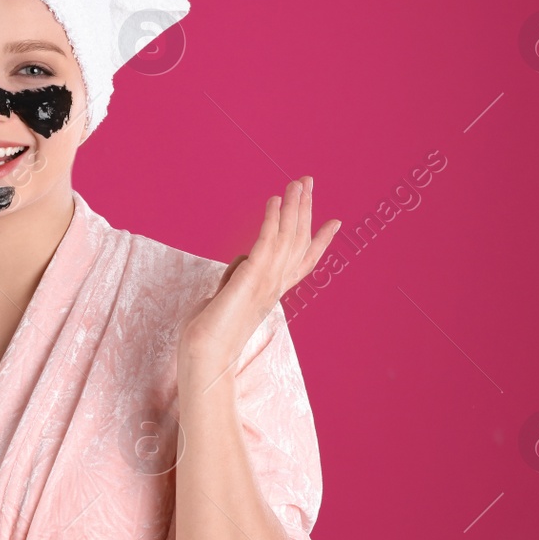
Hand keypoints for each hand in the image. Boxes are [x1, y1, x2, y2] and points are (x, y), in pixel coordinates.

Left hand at [179, 176, 338, 387]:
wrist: (204, 358)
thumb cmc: (209, 336)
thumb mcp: (225, 299)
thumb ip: (236, 279)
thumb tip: (240, 264)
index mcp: (272, 292)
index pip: (301, 262)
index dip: (319, 241)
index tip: (334, 222)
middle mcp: (274, 286)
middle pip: (297, 241)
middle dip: (304, 209)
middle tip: (308, 181)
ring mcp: (265, 283)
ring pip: (287, 238)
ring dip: (293, 207)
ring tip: (298, 181)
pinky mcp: (250, 279)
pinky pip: (265, 243)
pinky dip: (272, 220)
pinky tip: (274, 200)